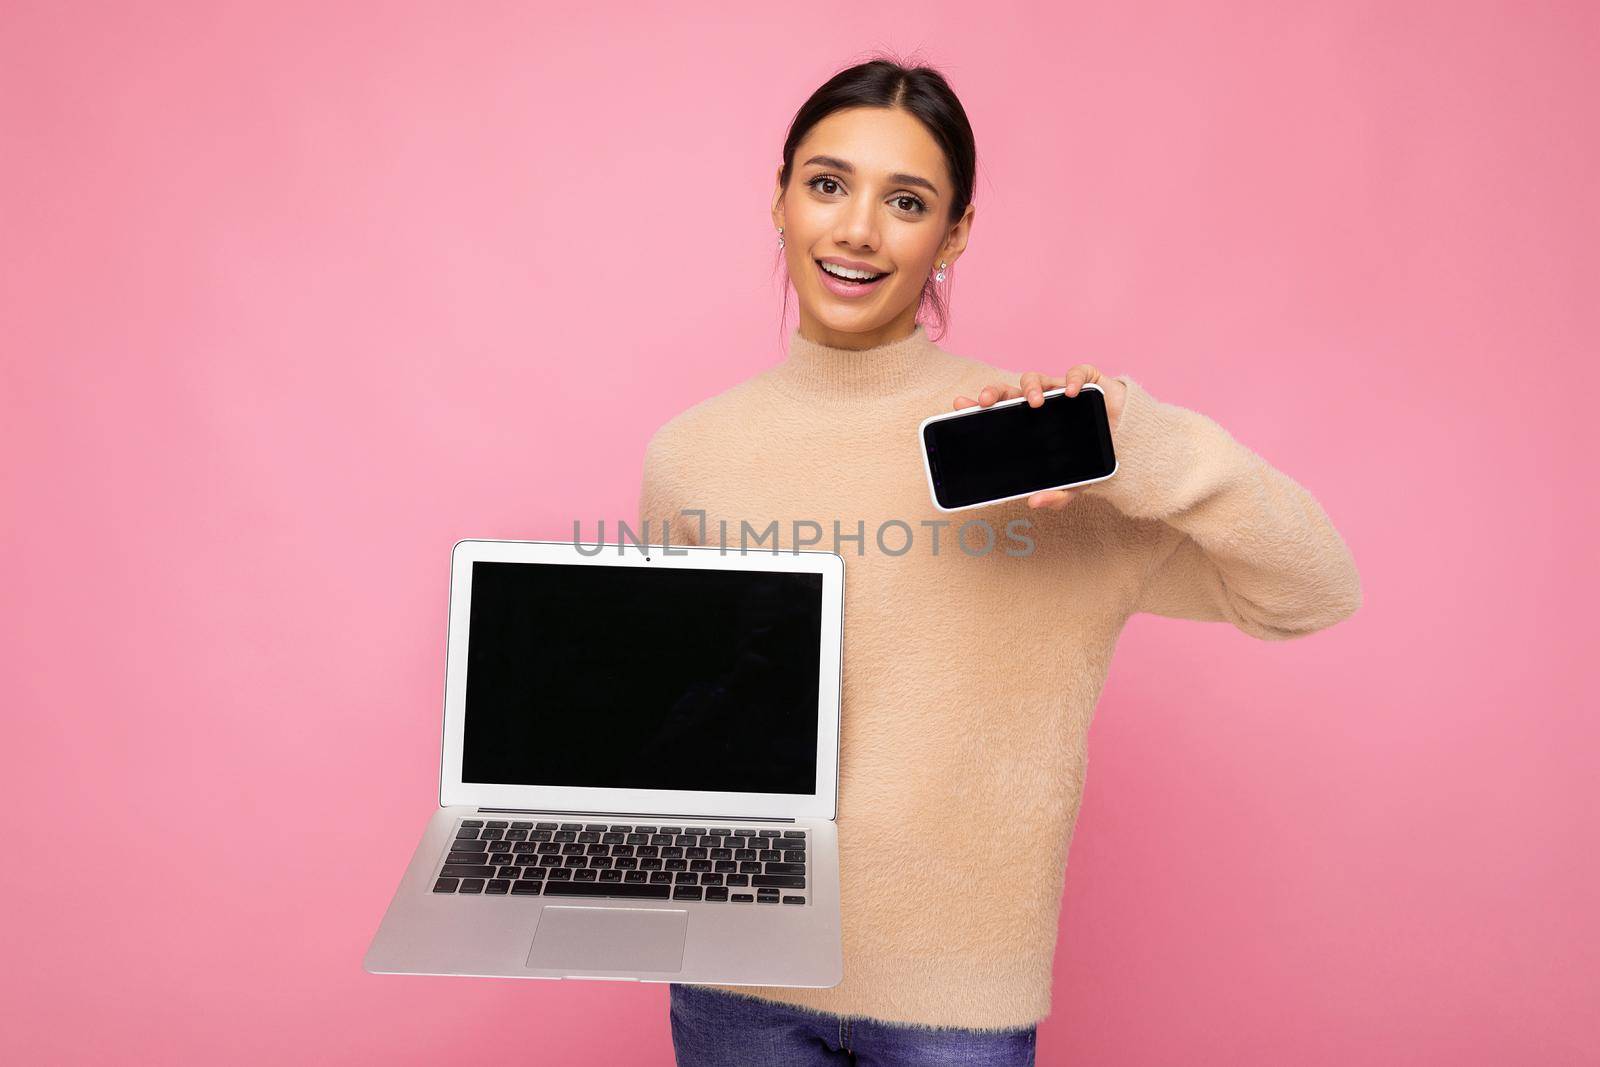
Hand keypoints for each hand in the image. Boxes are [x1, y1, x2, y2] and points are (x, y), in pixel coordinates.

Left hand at [953, 363, 1127, 510]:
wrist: (1128, 443)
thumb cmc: (1090, 458)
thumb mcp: (1074, 484)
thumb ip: (1056, 495)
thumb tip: (1034, 502)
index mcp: (1025, 422)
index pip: (996, 411)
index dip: (977, 406)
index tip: (960, 406)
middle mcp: (1037, 403)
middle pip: (1008, 390)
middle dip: (994, 392)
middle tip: (986, 402)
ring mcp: (1059, 390)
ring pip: (1035, 378)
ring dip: (1030, 387)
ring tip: (1033, 402)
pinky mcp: (1086, 381)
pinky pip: (1076, 373)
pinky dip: (1071, 380)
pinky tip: (1070, 393)